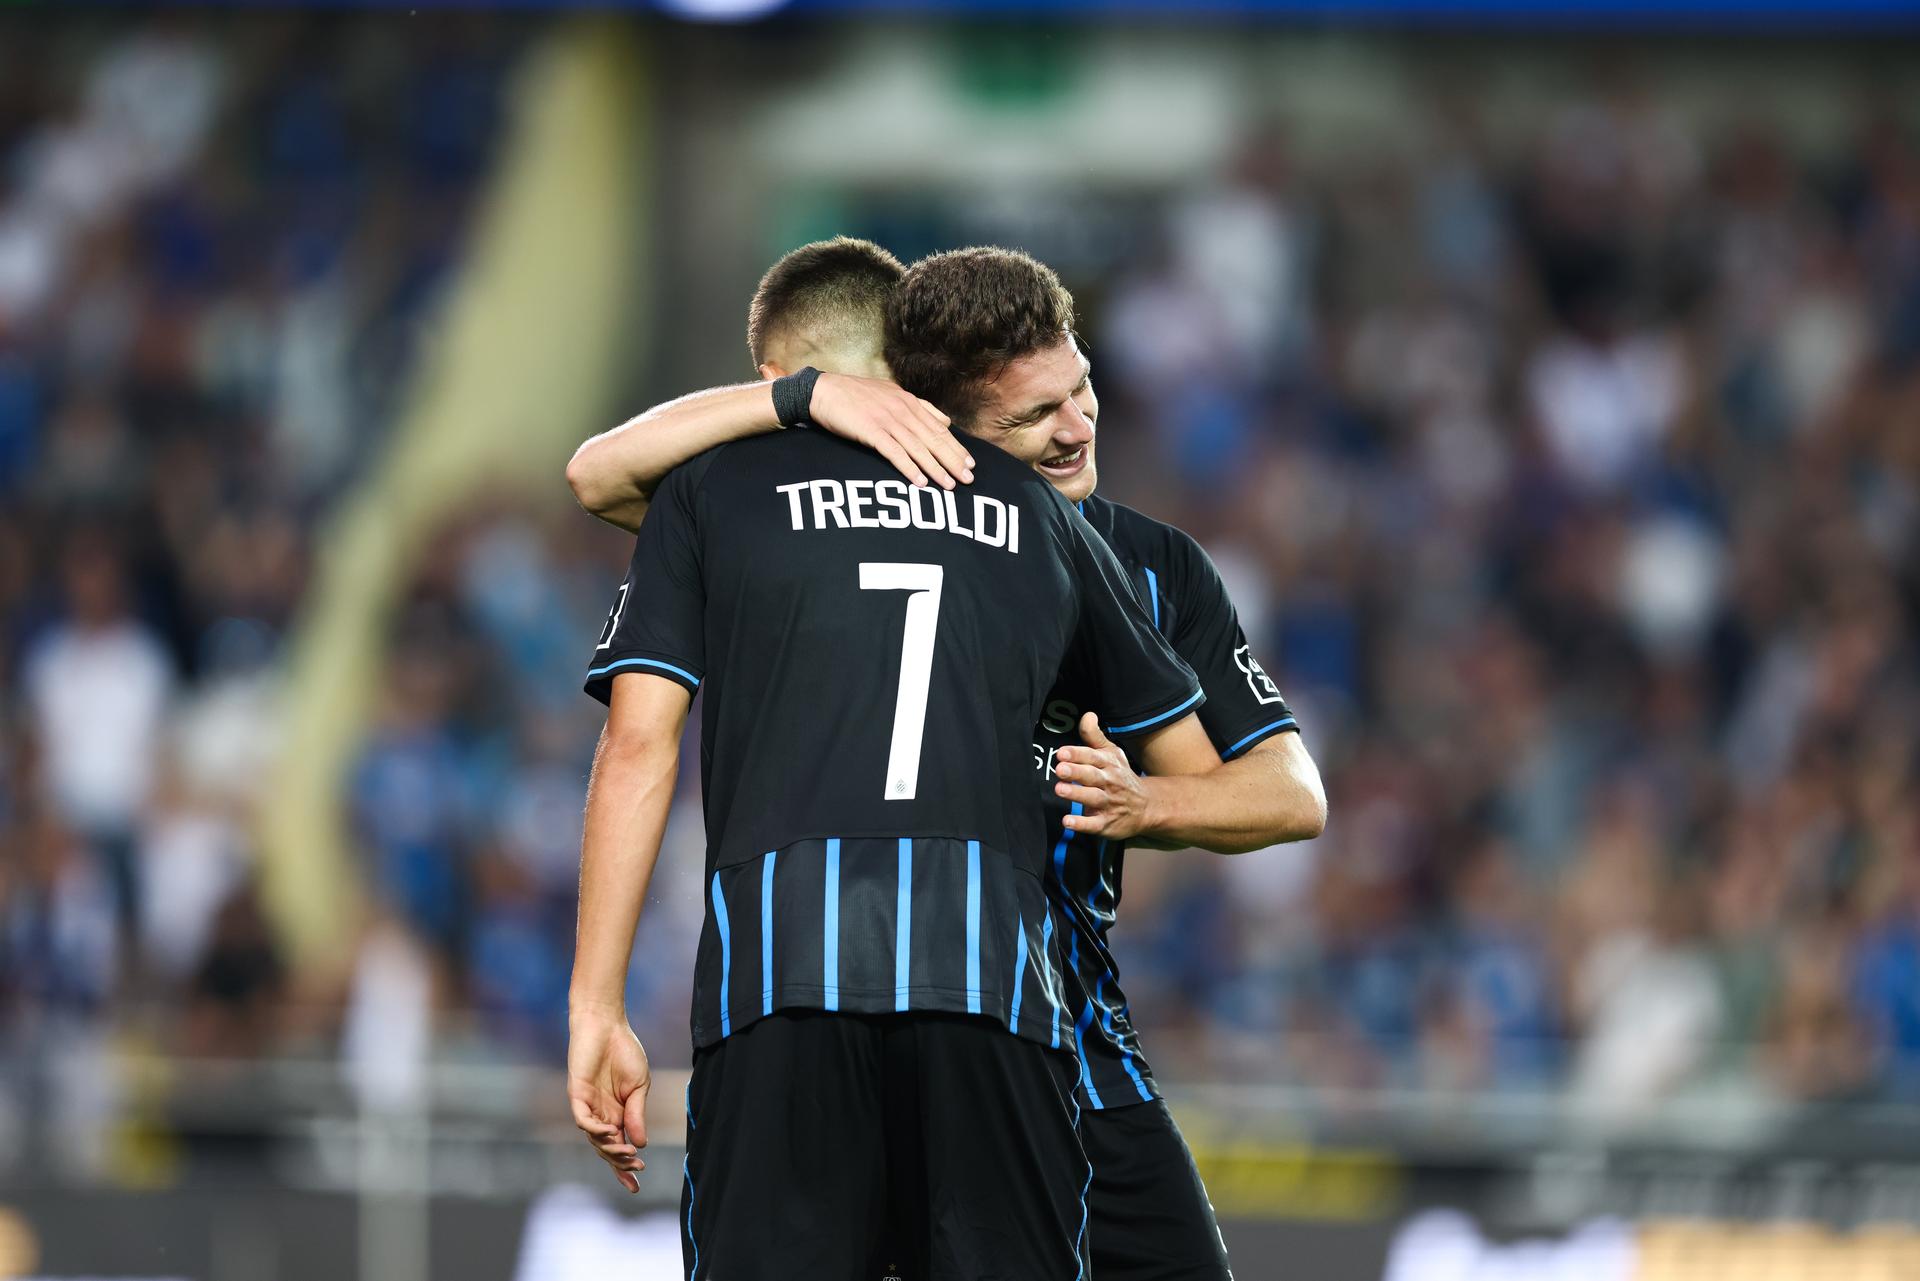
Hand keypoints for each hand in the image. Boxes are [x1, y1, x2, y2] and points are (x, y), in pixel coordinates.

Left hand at [566, 1007, 651, 1192]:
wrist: (608, 1026)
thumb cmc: (624, 1052)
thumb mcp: (638, 1087)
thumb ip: (636, 1114)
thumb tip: (641, 1143)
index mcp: (616, 1114)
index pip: (619, 1146)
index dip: (625, 1167)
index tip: (637, 1186)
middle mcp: (600, 1114)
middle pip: (606, 1148)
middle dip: (620, 1163)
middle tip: (636, 1168)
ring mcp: (587, 1106)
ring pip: (594, 1139)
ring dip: (610, 1149)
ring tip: (627, 1153)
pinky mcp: (577, 1095)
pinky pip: (583, 1120)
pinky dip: (595, 1130)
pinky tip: (610, 1132)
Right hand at [809, 373, 971, 489]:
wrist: (823, 391)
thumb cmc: (856, 395)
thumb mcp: (892, 394)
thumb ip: (920, 407)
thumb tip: (946, 420)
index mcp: (909, 402)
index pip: (939, 428)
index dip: (956, 447)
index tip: (971, 463)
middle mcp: (902, 410)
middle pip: (933, 439)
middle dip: (953, 460)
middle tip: (968, 479)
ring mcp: (887, 420)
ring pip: (918, 448)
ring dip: (935, 468)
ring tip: (949, 485)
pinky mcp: (871, 431)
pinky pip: (894, 452)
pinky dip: (908, 467)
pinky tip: (920, 482)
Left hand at [1054, 713, 1156, 840]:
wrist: (1148, 806)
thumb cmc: (1121, 777)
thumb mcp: (1112, 754)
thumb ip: (1094, 736)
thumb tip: (1087, 715)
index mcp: (1109, 764)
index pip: (1092, 757)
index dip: (1077, 754)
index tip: (1062, 752)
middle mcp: (1109, 782)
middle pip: (1092, 776)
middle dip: (1076, 772)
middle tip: (1059, 769)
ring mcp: (1109, 804)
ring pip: (1093, 798)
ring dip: (1076, 794)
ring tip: (1059, 789)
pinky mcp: (1107, 823)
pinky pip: (1094, 824)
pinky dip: (1081, 823)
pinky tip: (1068, 821)